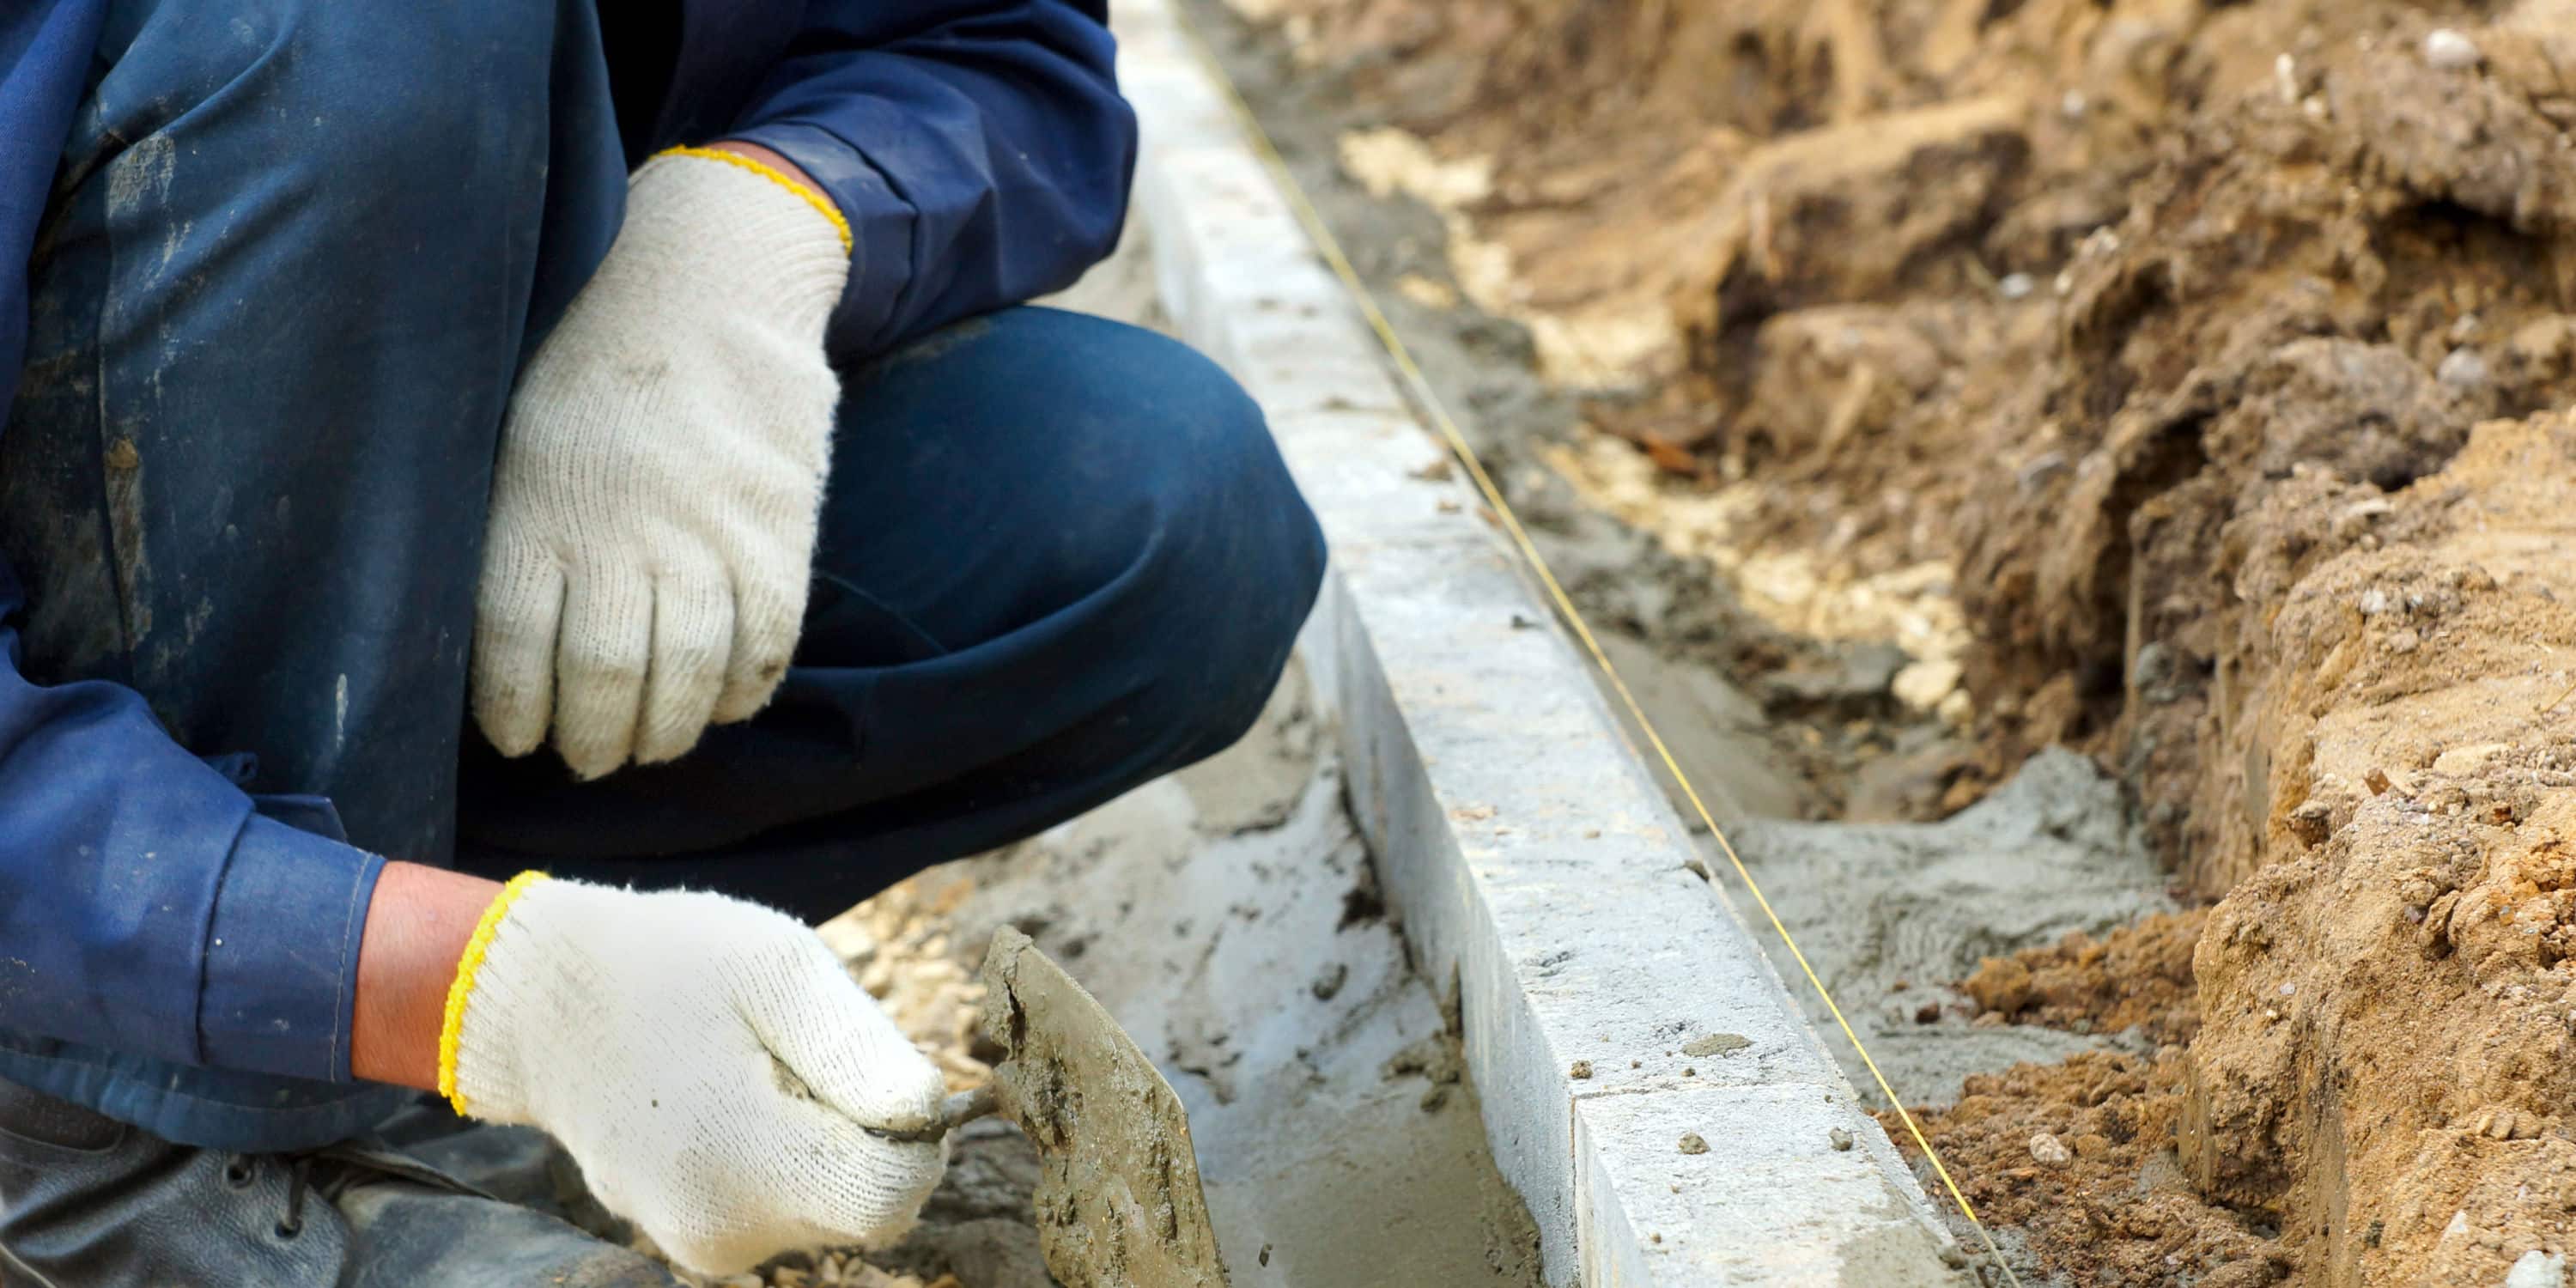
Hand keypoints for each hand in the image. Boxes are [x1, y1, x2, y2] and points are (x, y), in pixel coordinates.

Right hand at [435, 875, 947, 1274]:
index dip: (913, 1134)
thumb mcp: (777, 969)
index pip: (893, 1196)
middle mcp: (722, 1230)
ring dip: (822, 1139)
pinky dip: (784, 1154)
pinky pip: (783, 1205)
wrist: (543, 1005)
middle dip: (862, 1131)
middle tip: (796, 1055)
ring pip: (828, 1206)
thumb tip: (930, 1111)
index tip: (870, 1064)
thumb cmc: (668, 968)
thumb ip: (858, 1047)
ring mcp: (700, 1244)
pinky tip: (731, 1097)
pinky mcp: (693, 1239)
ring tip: (754, 1070)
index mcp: (746, 1164)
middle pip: (866, 1204)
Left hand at [473, 145, 849, 777]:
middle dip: (592, 742)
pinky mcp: (778, 532)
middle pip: (603, 680)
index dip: (513, 713)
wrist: (713, 284)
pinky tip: (724, 703)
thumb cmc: (594, 365)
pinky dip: (744, 691)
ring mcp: (706, 535)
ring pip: (687, 675)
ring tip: (654, 743)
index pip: (511, 648)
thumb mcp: (513, 431)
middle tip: (589, 757)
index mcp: (535, 506)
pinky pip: (766, 643)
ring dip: (667, 731)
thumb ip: (510, 531)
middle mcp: (620, 531)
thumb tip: (502, 644)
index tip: (517, 738)